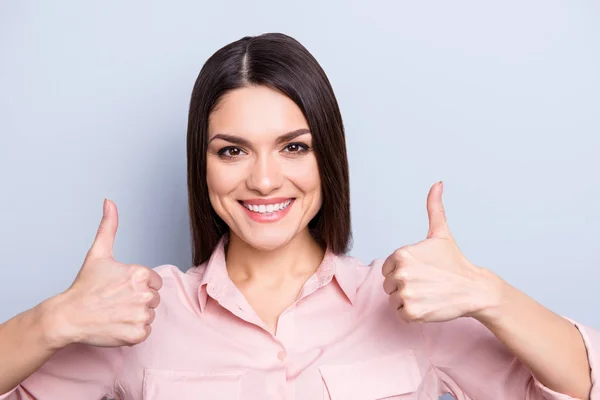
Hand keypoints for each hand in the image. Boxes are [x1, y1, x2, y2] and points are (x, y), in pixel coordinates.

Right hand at [43, 199, 162, 348]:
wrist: (68, 316)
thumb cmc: (84, 286)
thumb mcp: (98, 253)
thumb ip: (108, 226)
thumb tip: (109, 201)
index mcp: (141, 274)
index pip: (154, 282)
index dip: (138, 286)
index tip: (119, 288)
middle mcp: (144, 294)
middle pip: (153, 299)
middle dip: (137, 300)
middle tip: (115, 301)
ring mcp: (141, 316)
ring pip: (149, 315)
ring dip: (135, 316)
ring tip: (114, 312)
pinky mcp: (137, 334)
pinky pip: (145, 332)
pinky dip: (133, 332)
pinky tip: (116, 325)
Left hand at [382, 181, 502, 322]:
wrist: (474, 289)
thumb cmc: (455, 262)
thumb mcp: (441, 234)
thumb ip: (434, 208)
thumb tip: (437, 183)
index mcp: (401, 254)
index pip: (387, 268)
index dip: (403, 271)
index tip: (422, 271)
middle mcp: (401, 273)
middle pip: (389, 285)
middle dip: (405, 286)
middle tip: (427, 283)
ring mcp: (406, 293)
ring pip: (394, 300)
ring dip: (408, 300)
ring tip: (428, 293)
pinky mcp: (412, 312)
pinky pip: (400, 314)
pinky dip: (412, 314)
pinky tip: (428, 305)